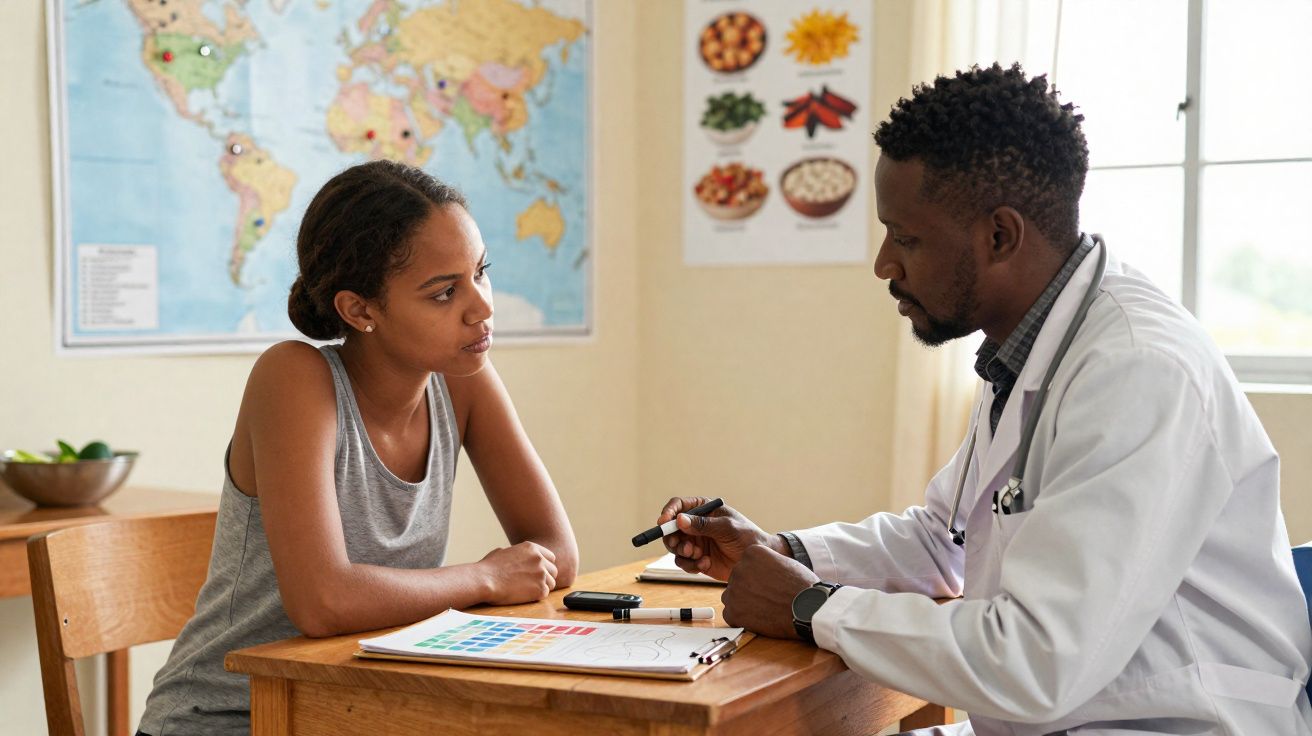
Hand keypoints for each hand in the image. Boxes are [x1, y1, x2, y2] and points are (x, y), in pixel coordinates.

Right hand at [476, 541, 557, 604]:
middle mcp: (540, 559)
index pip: (551, 557)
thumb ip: (513, 553)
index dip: (545, 566)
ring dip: (542, 587)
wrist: (484, 580)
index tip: (538, 572)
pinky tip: (524, 595)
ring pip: (551, 583)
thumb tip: (507, 553)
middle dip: (546, 577)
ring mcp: (541, 574)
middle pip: (553, 570)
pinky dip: (537, 596)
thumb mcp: (502, 552)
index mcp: (532, 548)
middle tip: (533, 584)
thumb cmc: (488, 568)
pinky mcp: (540, 589)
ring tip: (527, 590)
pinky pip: (545, 593)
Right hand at [656, 497, 784, 580]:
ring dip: (683, 553)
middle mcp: (696, 525)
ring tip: (698, 556)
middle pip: (671, 529)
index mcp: (704, 509)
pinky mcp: (697, 559)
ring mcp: (695, 542)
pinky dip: (691, 565)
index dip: (668, 513)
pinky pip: (684, 563)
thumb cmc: (747, 537)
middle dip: (673, 538)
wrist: (756, 561)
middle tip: (683, 547)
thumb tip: (680, 520)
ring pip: (675, 547)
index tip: (664, 522)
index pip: (679, 505)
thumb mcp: (727, 527)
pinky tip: (706, 564)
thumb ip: (703, 525)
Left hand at [722, 544, 818, 638]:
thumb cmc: (801, 586)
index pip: (745, 564)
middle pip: (737, 580)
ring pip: (732, 597)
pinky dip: (743, 619)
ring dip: (744, 603)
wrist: (808, 610)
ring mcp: (734, 591)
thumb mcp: (784, 562)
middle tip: (768, 597)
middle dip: (749, 589)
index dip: (757, 576)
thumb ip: (766, 562)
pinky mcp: (732, 612)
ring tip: (765, 608)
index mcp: (751, 553)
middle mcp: (738, 568)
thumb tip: (758, 568)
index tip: (769, 583)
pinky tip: (760, 618)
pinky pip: (731, 614)